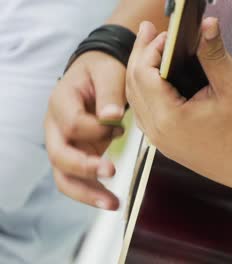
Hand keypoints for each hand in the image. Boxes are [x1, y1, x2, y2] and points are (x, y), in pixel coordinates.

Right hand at [45, 51, 126, 209]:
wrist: (97, 75)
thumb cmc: (102, 72)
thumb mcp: (109, 73)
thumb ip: (110, 93)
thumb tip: (111, 117)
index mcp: (61, 102)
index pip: (72, 124)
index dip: (96, 129)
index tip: (120, 126)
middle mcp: (56, 126)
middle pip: (59, 156)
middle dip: (84, 168)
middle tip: (112, 172)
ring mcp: (64, 144)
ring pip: (64, 176)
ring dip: (87, 192)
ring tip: (113, 204)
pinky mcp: (77, 155)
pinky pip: (78, 180)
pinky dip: (92, 192)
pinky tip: (111, 201)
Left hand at [126, 19, 231, 192]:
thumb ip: (214, 54)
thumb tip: (207, 27)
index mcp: (170, 119)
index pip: (143, 73)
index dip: (151, 48)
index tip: (168, 34)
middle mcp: (159, 133)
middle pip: (133, 85)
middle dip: (140, 54)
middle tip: (149, 32)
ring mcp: (162, 142)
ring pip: (136, 101)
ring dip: (141, 73)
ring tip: (151, 51)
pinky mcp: (169, 145)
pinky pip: (147, 115)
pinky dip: (147, 93)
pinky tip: (158, 81)